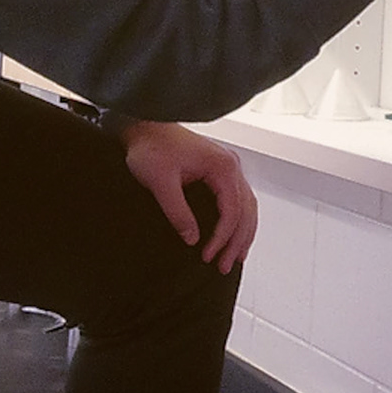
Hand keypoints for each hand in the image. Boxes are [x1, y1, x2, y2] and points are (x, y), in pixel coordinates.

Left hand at [116, 119, 258, 273]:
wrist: (145, 126)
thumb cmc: (152, 146)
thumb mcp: (161, 182)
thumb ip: (178, 212)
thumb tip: (192, 238)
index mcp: (222, 166)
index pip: (232, 210)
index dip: (222, 237)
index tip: (208, 255)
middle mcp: (230, 166)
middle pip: (246, 211)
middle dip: (237, 242)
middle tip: (225, 266)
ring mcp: (227, 168)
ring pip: (246, 206)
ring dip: (242, 234)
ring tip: (234, 258)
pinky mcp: (219, 172)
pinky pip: (238, 200)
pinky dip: (238, 221)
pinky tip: (233, 236)